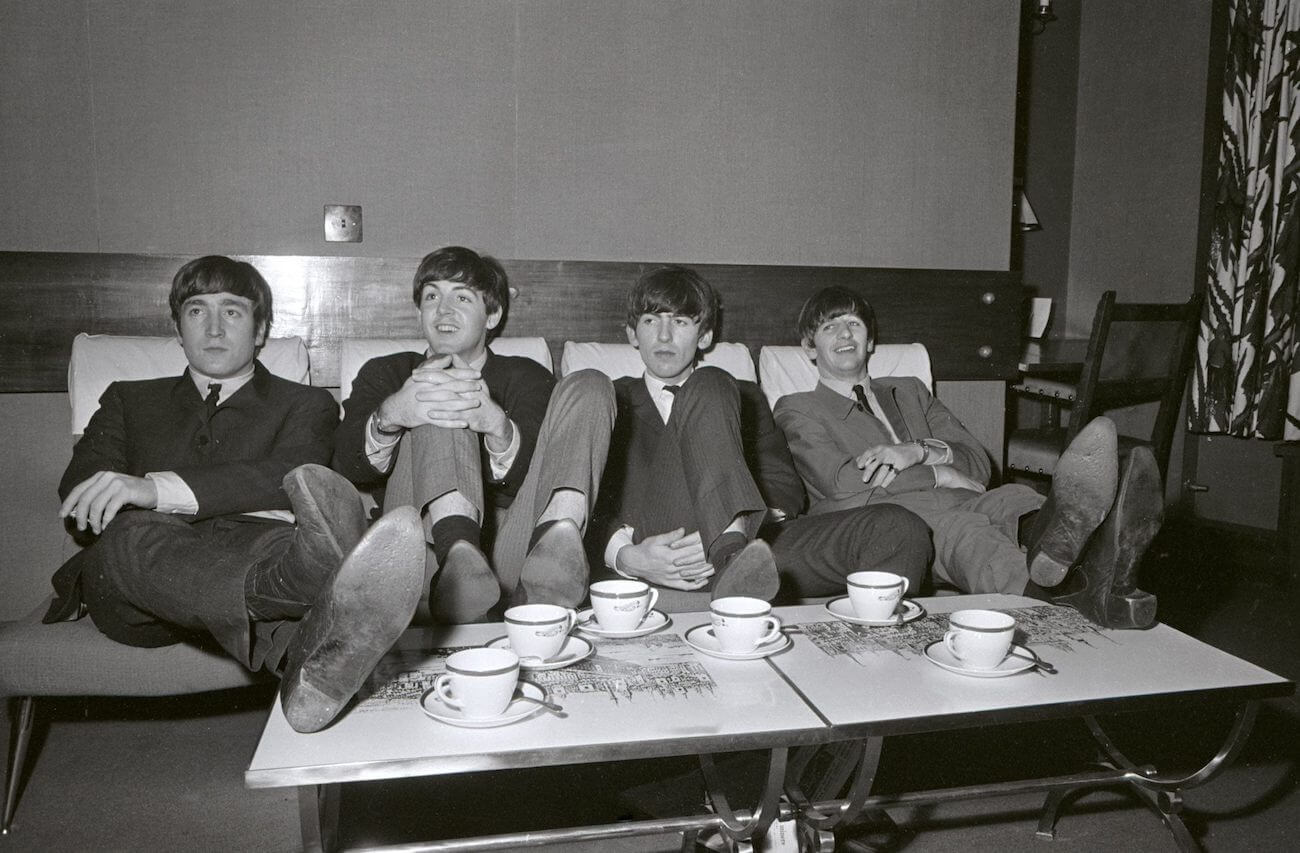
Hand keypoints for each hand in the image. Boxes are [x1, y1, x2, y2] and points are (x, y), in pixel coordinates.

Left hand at [60, 471, 157, 534]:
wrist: (154, 491)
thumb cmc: (131, 495)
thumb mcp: (111, 493)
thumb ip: (96, 498)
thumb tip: (77, 514)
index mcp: (99, 477)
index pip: (78, 490)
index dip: (68, 503)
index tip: (61, 515)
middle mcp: (106, 477)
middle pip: (85, 499)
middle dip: (80, 516)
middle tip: (81, 528)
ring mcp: (116, 483)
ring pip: (96, 505)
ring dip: (93, 521)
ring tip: (96, 530)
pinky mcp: (125, 491)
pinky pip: (110, 509)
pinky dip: (106, 520)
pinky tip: (106, 526)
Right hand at [377, 362, 495, 431]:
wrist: (394, 408)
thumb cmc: (409, 390)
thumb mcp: (419, 376)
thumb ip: (435, 366)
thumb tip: (449, 357)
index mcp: (427, 380)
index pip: (448, 374)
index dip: (463, 373)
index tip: (478, 373)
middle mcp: (426, 391)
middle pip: (449, 388)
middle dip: (466, 387)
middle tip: (480, 387)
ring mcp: (424, 405)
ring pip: (447, 405)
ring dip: (463, 404)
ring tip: (476, 403)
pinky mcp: (423, 418)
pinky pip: (440, 422)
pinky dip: (453, 423)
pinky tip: (465, 424)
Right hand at [615, 528, 713, 589]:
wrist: (633, 563)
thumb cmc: (644, 550)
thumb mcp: (656, 540)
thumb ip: (670, 536)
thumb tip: (683, 531)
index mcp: (669, 556)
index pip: (690, 551)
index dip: (701, 547)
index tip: (710, 543)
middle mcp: (672, 568)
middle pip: (694, 563)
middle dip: (707, 559)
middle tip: (717, 554)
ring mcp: (672, 577)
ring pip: (692, 575)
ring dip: (705, 572)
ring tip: (715, 567)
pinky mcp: (670, 583)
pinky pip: (685, 586)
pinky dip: (695, 584)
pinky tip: (703, 581)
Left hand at [855, 442, 923, 487]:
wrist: (914, 450)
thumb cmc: (894, 451)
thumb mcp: (882, 450)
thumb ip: (870, 455)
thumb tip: (857, 460)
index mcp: (880, 448)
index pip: (869, 452)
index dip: (864, 459)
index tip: (859, 467)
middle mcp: (887, 452)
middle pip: (876, 462)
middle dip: (869, 471)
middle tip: (864, 480)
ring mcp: (894, 458)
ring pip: (884, 470)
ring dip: (878, 480)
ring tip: (873, 488)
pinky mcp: (901, 464)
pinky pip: (893, 474)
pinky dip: (888, 480)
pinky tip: (883, 486)